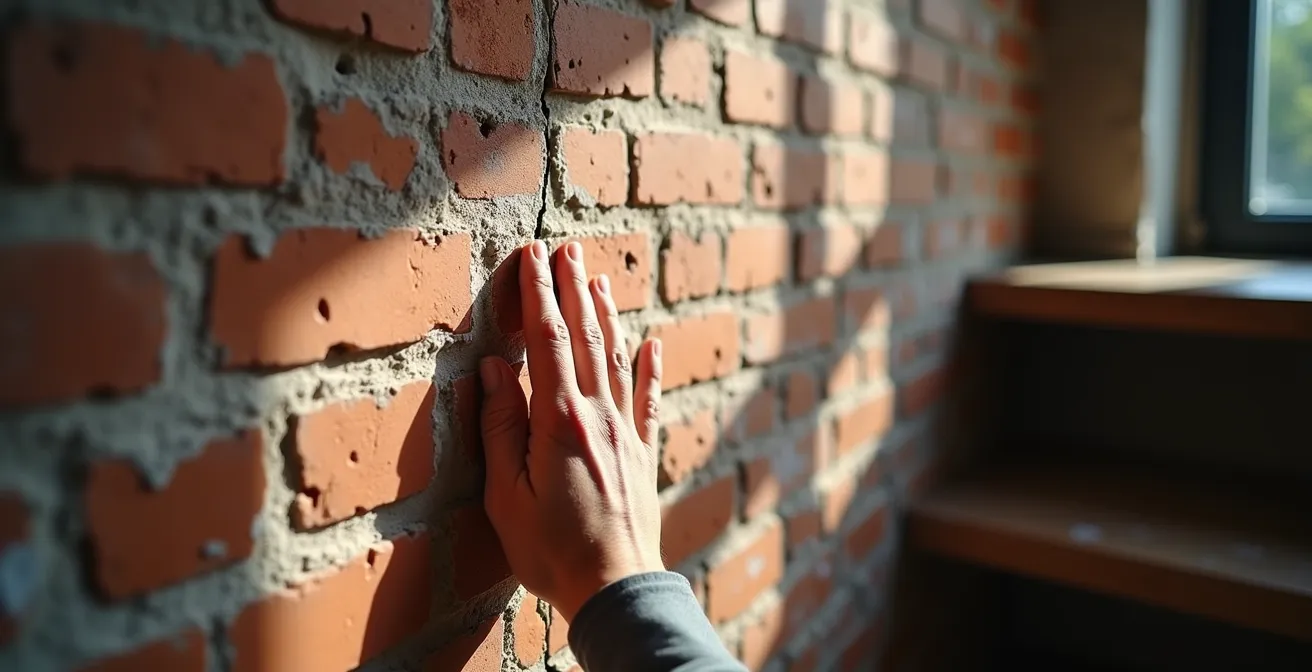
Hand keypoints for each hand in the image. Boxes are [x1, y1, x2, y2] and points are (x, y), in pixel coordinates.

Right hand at [479, 240, 664, 621]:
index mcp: (559, 420)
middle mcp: (598, 415)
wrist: (617, 587)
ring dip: (607, 315)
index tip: (532, 257)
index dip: (538, 294)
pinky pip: (649, 399)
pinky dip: (650, 366)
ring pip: (618, 358)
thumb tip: (494, 368)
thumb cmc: (551, 550)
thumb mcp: (506, 494)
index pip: (547, 340)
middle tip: (566, 248)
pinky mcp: (643, 454)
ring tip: (598, 277)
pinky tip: (652, 341)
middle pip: (585, 338)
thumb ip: (500, 427)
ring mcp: (626, 432)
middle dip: (573, 289)